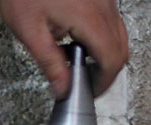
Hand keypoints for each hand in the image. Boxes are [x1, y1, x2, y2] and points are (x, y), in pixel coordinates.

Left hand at [0, 0, 127, 97]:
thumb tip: (63, 88)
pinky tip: (79, 38)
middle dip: (106, 71)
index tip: (92, 91)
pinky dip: (102, 38)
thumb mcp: (29, 31)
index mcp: (89, 18)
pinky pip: (112, 22)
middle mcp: (103, 7)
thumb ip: (49, 64)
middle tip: (86, 81)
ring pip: (119, 36)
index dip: (103, 82)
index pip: (111, 60)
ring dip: (105, 54)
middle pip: (121, 50)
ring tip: (78, 59)